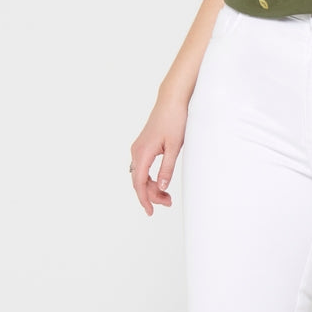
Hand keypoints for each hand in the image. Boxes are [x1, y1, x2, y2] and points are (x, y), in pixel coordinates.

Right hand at [129, 93, 187, 215]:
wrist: (172, 99)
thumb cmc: (174, 119)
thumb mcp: (174, 147)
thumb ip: (167, 169)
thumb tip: (161, 188)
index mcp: (143, 152)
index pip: (140, 183)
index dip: (144, 199)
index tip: (150, 212)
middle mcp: (136, 151)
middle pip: (139, 181)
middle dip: (151, 195)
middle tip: (168, 202)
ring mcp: (139, 148)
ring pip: (140, 175)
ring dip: (151, 187)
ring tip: (167, 195)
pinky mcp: (144, 145)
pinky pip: (142, 167)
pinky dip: (150, 177)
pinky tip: (160, 182)